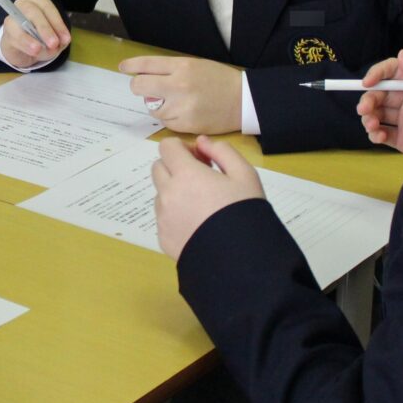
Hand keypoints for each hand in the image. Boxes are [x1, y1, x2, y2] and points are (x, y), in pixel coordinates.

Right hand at [0, 0, 70, 67]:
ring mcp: (13, 16)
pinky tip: (32, 51)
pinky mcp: (7, 30)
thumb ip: (58, 41)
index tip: (66, 39)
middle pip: (34, 12)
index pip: (48, 8)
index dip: (58, 23)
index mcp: (39, 2)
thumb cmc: (40, 38)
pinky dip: (24, 44)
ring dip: (31, 38)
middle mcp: (24, 4)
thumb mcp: (53, 39)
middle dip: (45, 29)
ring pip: (21, 23)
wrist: (22, 48)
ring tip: (38, 49)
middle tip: (53, 44)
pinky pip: (14, 36)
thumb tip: (56, 45)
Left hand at [121, 56, 242, 134]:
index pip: (147, 65)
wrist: (243, 100)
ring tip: (176, 103)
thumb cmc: (218, 80)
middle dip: (139, 88)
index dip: (131, 66)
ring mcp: (182, 106)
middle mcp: (179, 85)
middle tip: (147, 89)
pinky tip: (184, 113)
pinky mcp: (186, 124)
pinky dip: (170, 118)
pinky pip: (165, 122)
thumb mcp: (195, 65)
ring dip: (158, 105)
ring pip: (152, 108)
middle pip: (140, 87)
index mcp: (182, 66)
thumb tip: (142, 74)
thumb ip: (170, 70)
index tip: (123, 68)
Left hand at [152, 136, 265, 260]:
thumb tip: (202, 142)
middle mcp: (167, 194)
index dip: (182, 148)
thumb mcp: (244, 175)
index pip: (166, 147)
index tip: (200, 159)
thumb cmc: (244, 211)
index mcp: (185, 174)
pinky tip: (197, 225)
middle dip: (175, 167)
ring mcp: (163, 218)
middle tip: (201, 179)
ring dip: (174, 192)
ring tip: (202, 205)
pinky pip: (163, 218)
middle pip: (158, 168)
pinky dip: (175, 215)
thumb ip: (222, 151)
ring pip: (160, 194)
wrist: (241, 259)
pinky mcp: (163, 238)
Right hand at [357, 49, 402, 164]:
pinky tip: (378, 136)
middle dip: (369, 100)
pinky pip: (382, 134)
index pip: (393, 74)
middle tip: (364, 110)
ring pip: (378, 114)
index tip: (366, 83)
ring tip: (371, 125)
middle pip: (380, 95)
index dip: (377, 74)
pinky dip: (375, 134)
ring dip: (369, 118)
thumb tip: (402, 53)